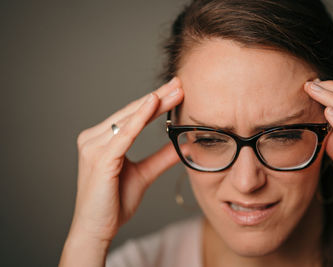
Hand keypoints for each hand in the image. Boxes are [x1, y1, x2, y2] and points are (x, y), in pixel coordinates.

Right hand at [68, 77, 182, 242]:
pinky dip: (139, 119)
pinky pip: (123, 135)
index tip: (176, 90)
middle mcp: (93, 139)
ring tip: (175, 91)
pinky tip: (153, 103)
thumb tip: (183, 146)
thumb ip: (161, 158)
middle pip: (131, 113)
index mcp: (101, 141)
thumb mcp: (144, 174)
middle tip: (179, 83)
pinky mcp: (99, 159)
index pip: (132, 116)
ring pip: (129, 120)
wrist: (96, 229)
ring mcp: (93, 147)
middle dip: (158, 97)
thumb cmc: (114, 202)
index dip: (155, 103)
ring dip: (154, 103)